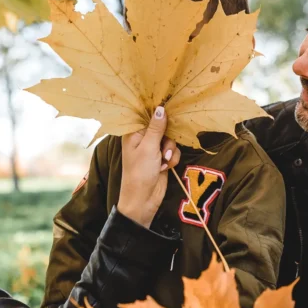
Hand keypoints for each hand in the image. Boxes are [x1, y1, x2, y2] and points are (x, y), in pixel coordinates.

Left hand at [117, 106, 179, 227]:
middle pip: (162, 127)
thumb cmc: (140, 172)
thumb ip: (156, 128)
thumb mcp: (148, 147)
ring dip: (170, 150)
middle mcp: (143, 138)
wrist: (144, 199)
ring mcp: (153, 149)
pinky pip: (173, 151)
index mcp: (134, 133)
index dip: (157, 113)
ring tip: (163, 161)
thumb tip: (161, 108)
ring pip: (170, 139)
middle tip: (163, 148)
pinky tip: (165, 167)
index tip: (168, 110)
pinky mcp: (162, 158)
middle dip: (167, 138)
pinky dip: (172, 159)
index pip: (146, 115)